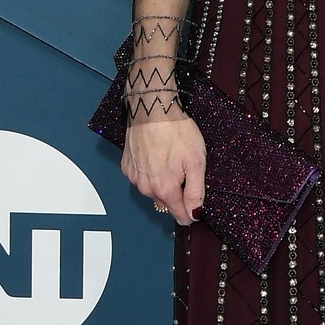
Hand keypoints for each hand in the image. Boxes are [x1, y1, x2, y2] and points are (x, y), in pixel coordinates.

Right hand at [122, 110, 206, 226]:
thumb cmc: (176, 131)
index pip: (180, 216)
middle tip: (185, 171)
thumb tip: (194, 215)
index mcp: (164, 189)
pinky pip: (142, 178)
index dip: (192, 211)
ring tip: (170, 160)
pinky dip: (150, 172)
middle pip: (167, 203)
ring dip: (163, 182)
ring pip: (154, 191)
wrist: (152, 109)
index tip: (197, 201)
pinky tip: (157, 156)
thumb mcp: (196, 162)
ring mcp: (134, 177)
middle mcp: (146, 188)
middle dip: (178, 193)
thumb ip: (196, 193)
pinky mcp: (127, 167)